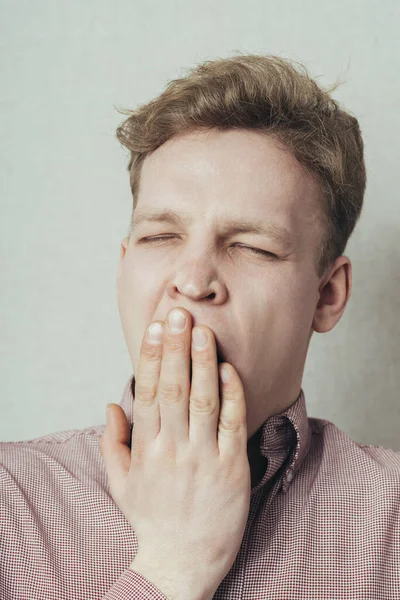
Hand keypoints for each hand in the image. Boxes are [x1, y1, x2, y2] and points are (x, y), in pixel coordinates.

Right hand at [100, 307, 250, 599]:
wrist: (183, 562)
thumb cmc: (152, 519)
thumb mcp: (121, 483)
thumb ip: (112, 443)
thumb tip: (111, 405)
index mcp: (146, 449)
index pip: (147, 393)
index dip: (151, 358)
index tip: (155, 328)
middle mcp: (173, 449)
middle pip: (174, 389)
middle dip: (176, 349)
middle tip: (179, 313)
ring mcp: (204, 457)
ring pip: (204, 401)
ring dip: (204, 363)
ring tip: (204, 331)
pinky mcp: (233, 467)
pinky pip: (233, 424)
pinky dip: (233, 395)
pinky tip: (230, 369)